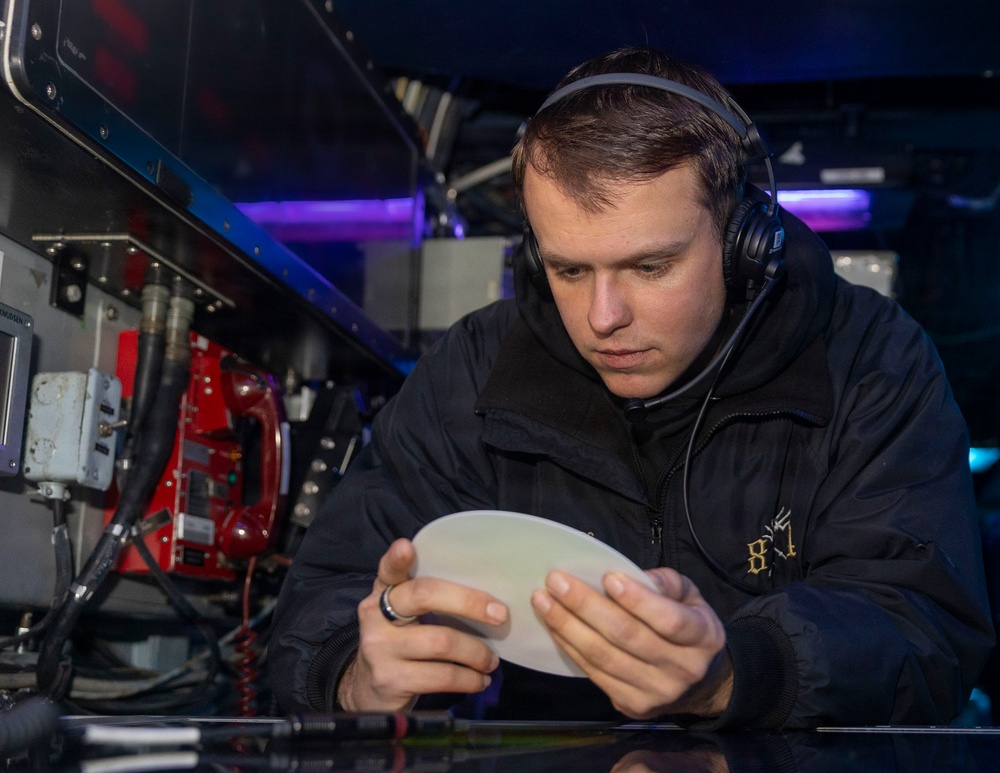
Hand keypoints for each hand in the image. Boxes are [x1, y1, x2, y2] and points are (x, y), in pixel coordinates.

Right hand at [337, 538, 508, 711]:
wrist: (368, 691)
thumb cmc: (402, 643)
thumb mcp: (406, 616)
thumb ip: (431, 599)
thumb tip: (489, 599)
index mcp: (384, 591)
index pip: (389, 570)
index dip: (397, 558)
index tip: (407, 547)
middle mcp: (375, 615)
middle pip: (424, 596)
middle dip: (469, 602)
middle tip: (500, 615)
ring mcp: (380, 648)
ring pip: (442, 642)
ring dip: (476, 653)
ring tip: (490, 661)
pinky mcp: (391, 680)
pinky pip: (442, 676)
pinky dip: (469, 679)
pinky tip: (478, 680)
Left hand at [530, 567, 730, 719]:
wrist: (701, 684)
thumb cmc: (688, 628)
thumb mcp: (691, 597)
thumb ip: (668, 583)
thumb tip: (637, 578)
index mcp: (703, 637)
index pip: (669, 621)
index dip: (637, 600)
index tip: (607, 577)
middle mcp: (683, 669)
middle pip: (627, 637)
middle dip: (586, 606)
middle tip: (556, 581)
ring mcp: (656, 692)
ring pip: (604, 657)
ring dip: (567, 626)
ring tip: (543, 600)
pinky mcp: (632, 705)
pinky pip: (594, 673)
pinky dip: (570, 647)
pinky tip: (554, 626)